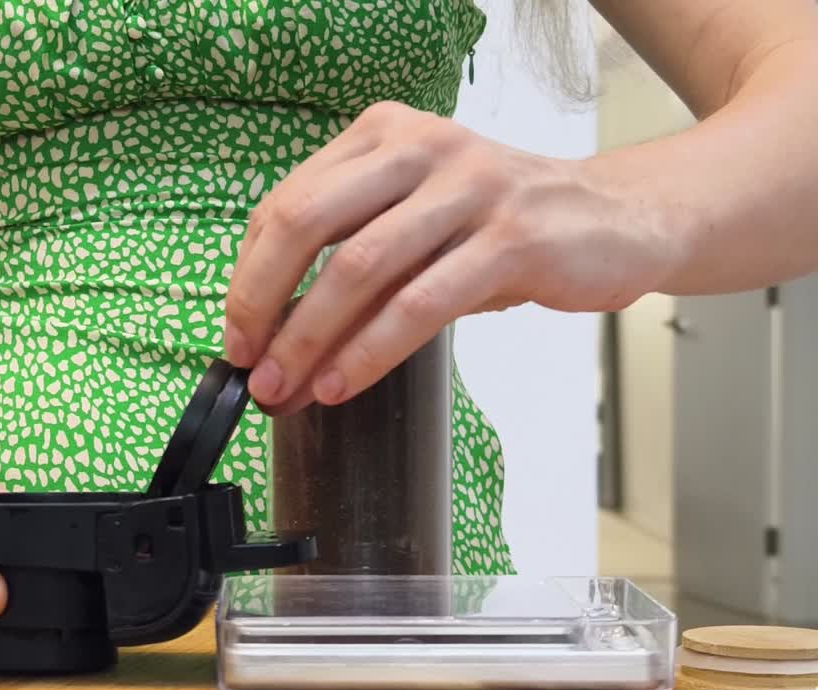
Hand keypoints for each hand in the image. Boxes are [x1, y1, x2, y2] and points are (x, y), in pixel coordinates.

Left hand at [222, 101, 678, 413]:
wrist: (618, 218)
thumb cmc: (503, 225)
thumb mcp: (418, 225)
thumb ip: (353, 262)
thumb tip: (278, 336)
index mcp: (383, 135)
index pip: (288, 202)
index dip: (250, 275)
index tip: (238, 333)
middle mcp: (420, 147)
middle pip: (306, 222)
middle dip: (263, 301)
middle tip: (249, 363)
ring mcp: (468, 188)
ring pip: (359, 266)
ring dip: (310, 337)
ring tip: (288, 387)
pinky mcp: (510, 238)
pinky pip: (419, 303)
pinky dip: (369, 351)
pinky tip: (342, 382)